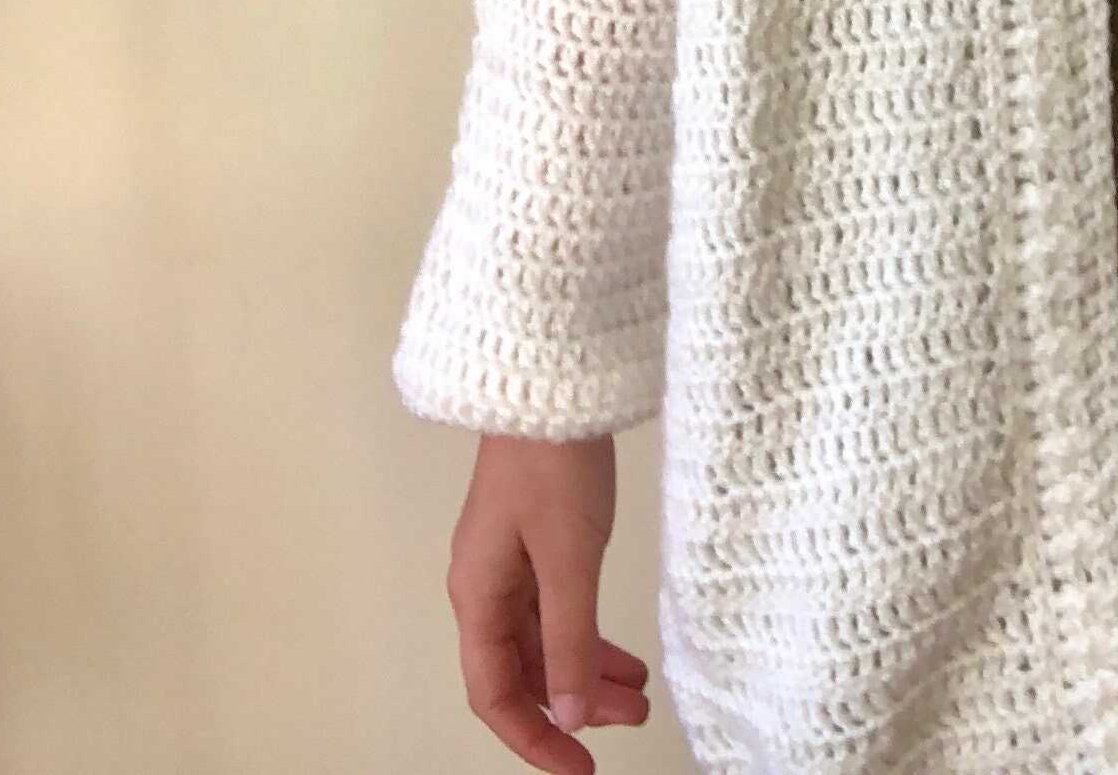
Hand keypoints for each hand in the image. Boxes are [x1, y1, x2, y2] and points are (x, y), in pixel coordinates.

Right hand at [447, 431, 649, 769]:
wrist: (550, 382)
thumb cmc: (553, 465)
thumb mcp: (569, 559)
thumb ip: (571, 640)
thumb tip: (573, 712)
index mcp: (477, 596)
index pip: (495, 693)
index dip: (535, 739)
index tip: (581, 768)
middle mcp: (485, 585)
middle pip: (524, 669)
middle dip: (574, 704)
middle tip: (631, 722)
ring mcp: (510, 560)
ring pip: (545, 638)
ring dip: (588, 669)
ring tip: (640, 693)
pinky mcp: (536, 537)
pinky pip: (557, 605)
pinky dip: (589, 632)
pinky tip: (624, 650)